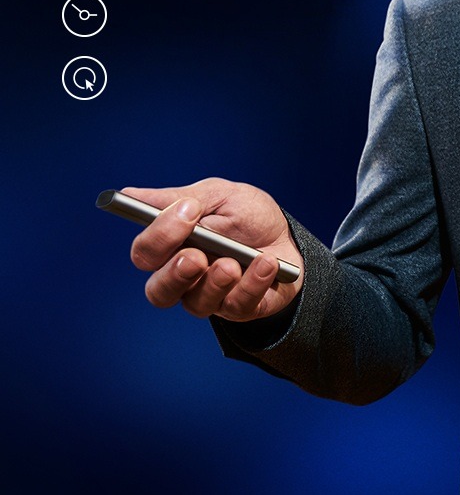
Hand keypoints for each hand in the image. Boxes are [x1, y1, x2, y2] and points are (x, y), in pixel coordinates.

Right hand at [123, 177, 303, 321]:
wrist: (287, 236)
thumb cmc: (246, 215)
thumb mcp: (218, 196)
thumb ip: (179, 199)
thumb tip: (128, 194)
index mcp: (173, 245)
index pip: (146, 252)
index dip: (160, 235)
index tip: (187, 211)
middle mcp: (184, 276)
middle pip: (158, 291)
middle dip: (175, 274)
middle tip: (197, 256)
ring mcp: (210, 295)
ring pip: (195, 304)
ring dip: (215, 282)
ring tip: (235, 263)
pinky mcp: (239, 308)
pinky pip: (238, 305)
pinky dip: (253, 282)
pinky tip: (267, 262)